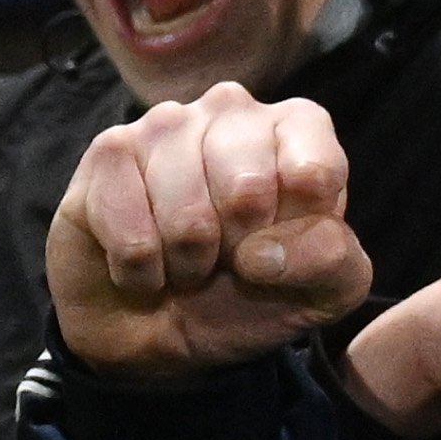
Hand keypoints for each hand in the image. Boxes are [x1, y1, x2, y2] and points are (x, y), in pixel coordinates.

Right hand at [48, 87, 371, 379]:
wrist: (156, 328)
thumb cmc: (246, 293)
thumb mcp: (321, 291)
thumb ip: (333, 261)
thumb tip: (266, 252)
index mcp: (295, 128)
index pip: (315, 172)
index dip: (295, 233)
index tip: (276, 246)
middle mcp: (229, 111)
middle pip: (248, 191)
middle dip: (236, 250)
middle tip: (225, 257)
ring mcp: (162, 125)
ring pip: (188, 218)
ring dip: (187, 265)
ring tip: (182, 261)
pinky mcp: (108, 154)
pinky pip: (134, 236)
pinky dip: (141, 272)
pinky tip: (142, 262)